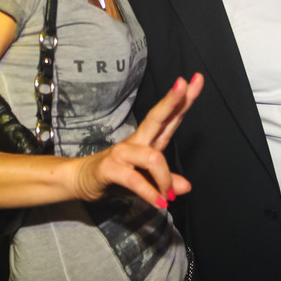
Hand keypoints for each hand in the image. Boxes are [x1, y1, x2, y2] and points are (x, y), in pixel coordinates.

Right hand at [71, 74, 202, 207]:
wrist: (83, 179)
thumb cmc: (118, 174)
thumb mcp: (147, 178)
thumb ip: (166, 179)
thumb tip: (186, 187)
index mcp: (150, 139)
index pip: (169, 115)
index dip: (183, 98)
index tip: (197, 79)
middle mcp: (138, 140)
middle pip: (158, 116)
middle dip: (172, 100)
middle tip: (184, 84)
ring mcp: (123, 152)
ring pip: (153, 157)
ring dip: (165, 179)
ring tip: (168, 195)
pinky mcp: (110, 168)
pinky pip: (135, 179)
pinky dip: (149, 192)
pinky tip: (159, 202)